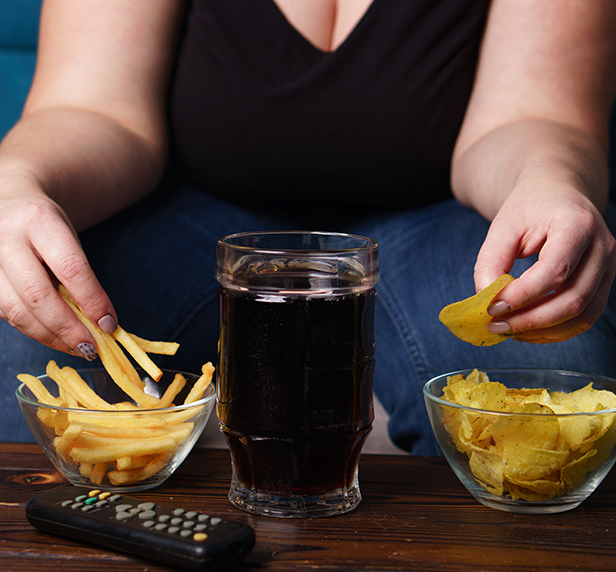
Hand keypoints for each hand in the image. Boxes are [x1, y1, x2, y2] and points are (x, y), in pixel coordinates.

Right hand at [0, 175, 116, 356]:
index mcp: (38, 221)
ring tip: (76, 346)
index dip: (92, 301)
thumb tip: (100, 321)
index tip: (109, 324)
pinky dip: (34, 331)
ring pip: (17, 311)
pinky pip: (7, 315)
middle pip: (38, 295)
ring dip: (50, 336)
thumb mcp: (68, 237)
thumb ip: (80, 275)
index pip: (71, 268)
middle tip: (92, 346)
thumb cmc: (44, 226)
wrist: (7, 204)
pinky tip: (54, 336)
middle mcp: (5, 239)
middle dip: (69, 328)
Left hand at [474, 180, 615, 342]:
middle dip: (530, 319)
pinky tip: (526, 330)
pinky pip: (585, 319)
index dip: (523, 295)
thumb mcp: (502, 227)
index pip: (555, 270)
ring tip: (507, 330)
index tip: (491, 308)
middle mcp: (602, 247)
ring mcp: (609, 268)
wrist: (556, 193)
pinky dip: (555, 331)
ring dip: (542, 331)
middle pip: (573, 299)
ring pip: (583, 316)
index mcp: (577, 224)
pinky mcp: (604, 284)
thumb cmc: (528, 209)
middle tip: (495, 326)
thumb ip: (490, 262)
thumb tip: (486, 301)